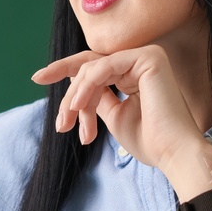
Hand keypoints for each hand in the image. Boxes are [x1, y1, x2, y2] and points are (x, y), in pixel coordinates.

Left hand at [32, 45, 211, 193]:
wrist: (173, 154)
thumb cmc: (149, 141)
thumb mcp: (114, 117)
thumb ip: (97, 98)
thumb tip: (76, 86)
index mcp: (136, 73)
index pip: (94, 67)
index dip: (64, 71)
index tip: (37, 78)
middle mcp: (142, 60)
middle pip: (89, 68)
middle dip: (69, 95)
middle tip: (61, 124)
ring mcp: (146, 56)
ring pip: (92, 70)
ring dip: (76, 99)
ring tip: (70, 124)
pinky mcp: (148, 58)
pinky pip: (103, 68)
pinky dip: (85, 88)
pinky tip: (77, 107)